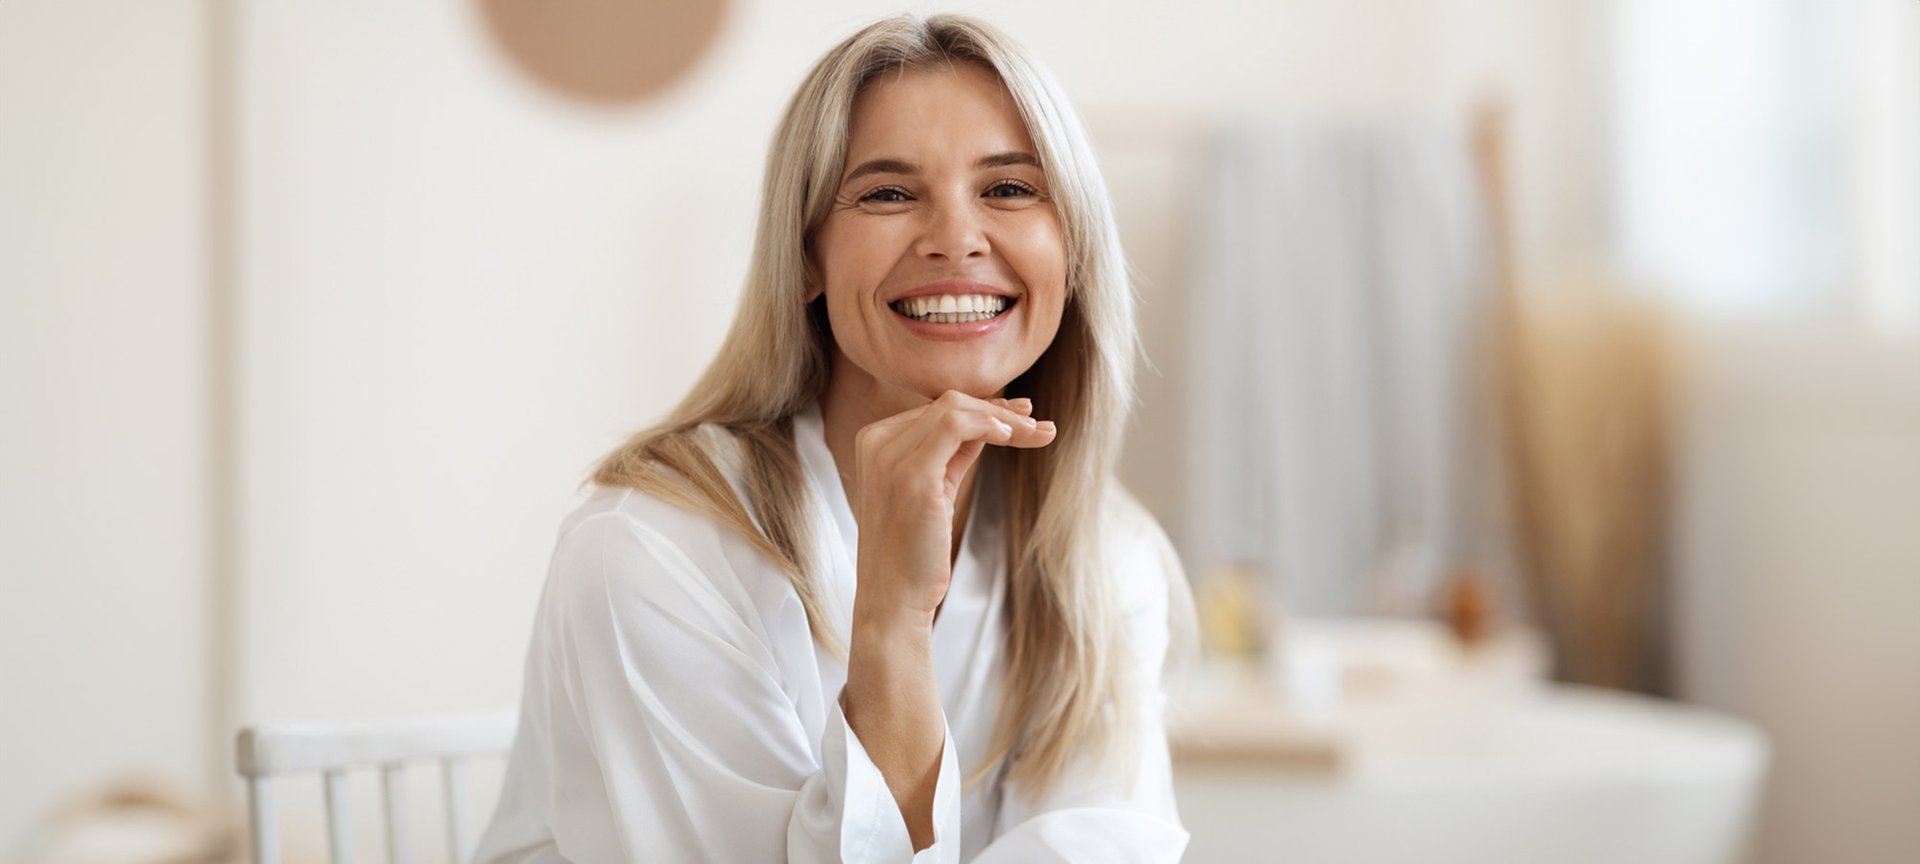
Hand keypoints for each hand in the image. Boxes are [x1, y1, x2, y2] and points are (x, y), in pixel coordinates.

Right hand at [848, 390, 1055, 625]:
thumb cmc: (913, 552)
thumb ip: (952, 454)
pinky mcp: (912, 474)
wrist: (893, 599)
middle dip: (1000, 412)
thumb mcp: (933, 490)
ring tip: (1037, 431)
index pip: (936, 409)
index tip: (1020, 418)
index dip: (983, 410)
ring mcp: (890, 456)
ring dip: (1003, 418)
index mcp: (875, 442)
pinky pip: (956, 425)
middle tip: (1038, 426)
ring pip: (956, 409)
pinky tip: (1011, 436)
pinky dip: (988, 423)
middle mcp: (877, 441)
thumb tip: (991, 423)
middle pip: (949, 404)